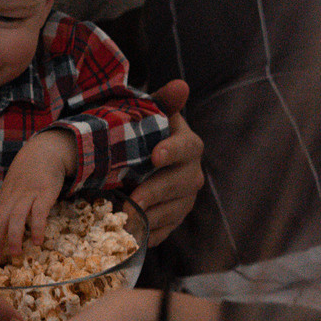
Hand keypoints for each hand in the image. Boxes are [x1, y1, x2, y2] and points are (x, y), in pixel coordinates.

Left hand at [0, 130, 74, 266]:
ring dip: (14, 237)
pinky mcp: (45, 194)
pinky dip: (37, 227)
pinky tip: (38, 242)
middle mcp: (11, 198)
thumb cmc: (26, 177)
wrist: (43, 152)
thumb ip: (3, 208)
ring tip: (14, 255)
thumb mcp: (10, 191)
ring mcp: (28, 195)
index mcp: (2, 199)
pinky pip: (40, 212)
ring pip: (16, 218)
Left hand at [130, 80, 203, 240]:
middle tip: (134, 197)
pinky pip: (167, 229)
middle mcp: (192, 171)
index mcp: (187, 143)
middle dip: (157, 190)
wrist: (130, 157)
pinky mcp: (174, 217)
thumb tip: (181, 85)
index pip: (187, 147)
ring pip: (176, 209)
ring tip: (128, 218)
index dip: (173, 151)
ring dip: (153, 215)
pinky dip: (150, 233)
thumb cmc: (139, 131)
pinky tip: (132, 234)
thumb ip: (162, 100)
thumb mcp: (146, 113)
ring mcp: (185, 197)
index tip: (155, 156)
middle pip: (183, 183)